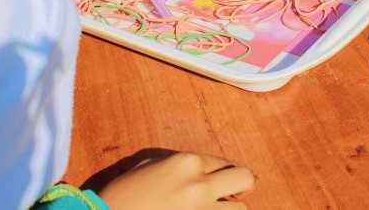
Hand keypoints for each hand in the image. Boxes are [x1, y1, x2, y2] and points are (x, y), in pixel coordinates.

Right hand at [98, 152, 254, 208]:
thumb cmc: (123, 196)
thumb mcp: (149, 167)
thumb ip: (179, 165)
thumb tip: (204, 170)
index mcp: (186, 162)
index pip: (223, 162)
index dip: (222, 174)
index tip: (220, 182)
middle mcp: (199, 184)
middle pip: (245, 179)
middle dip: (241, 186)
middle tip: (232, 195)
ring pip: (241, 209)